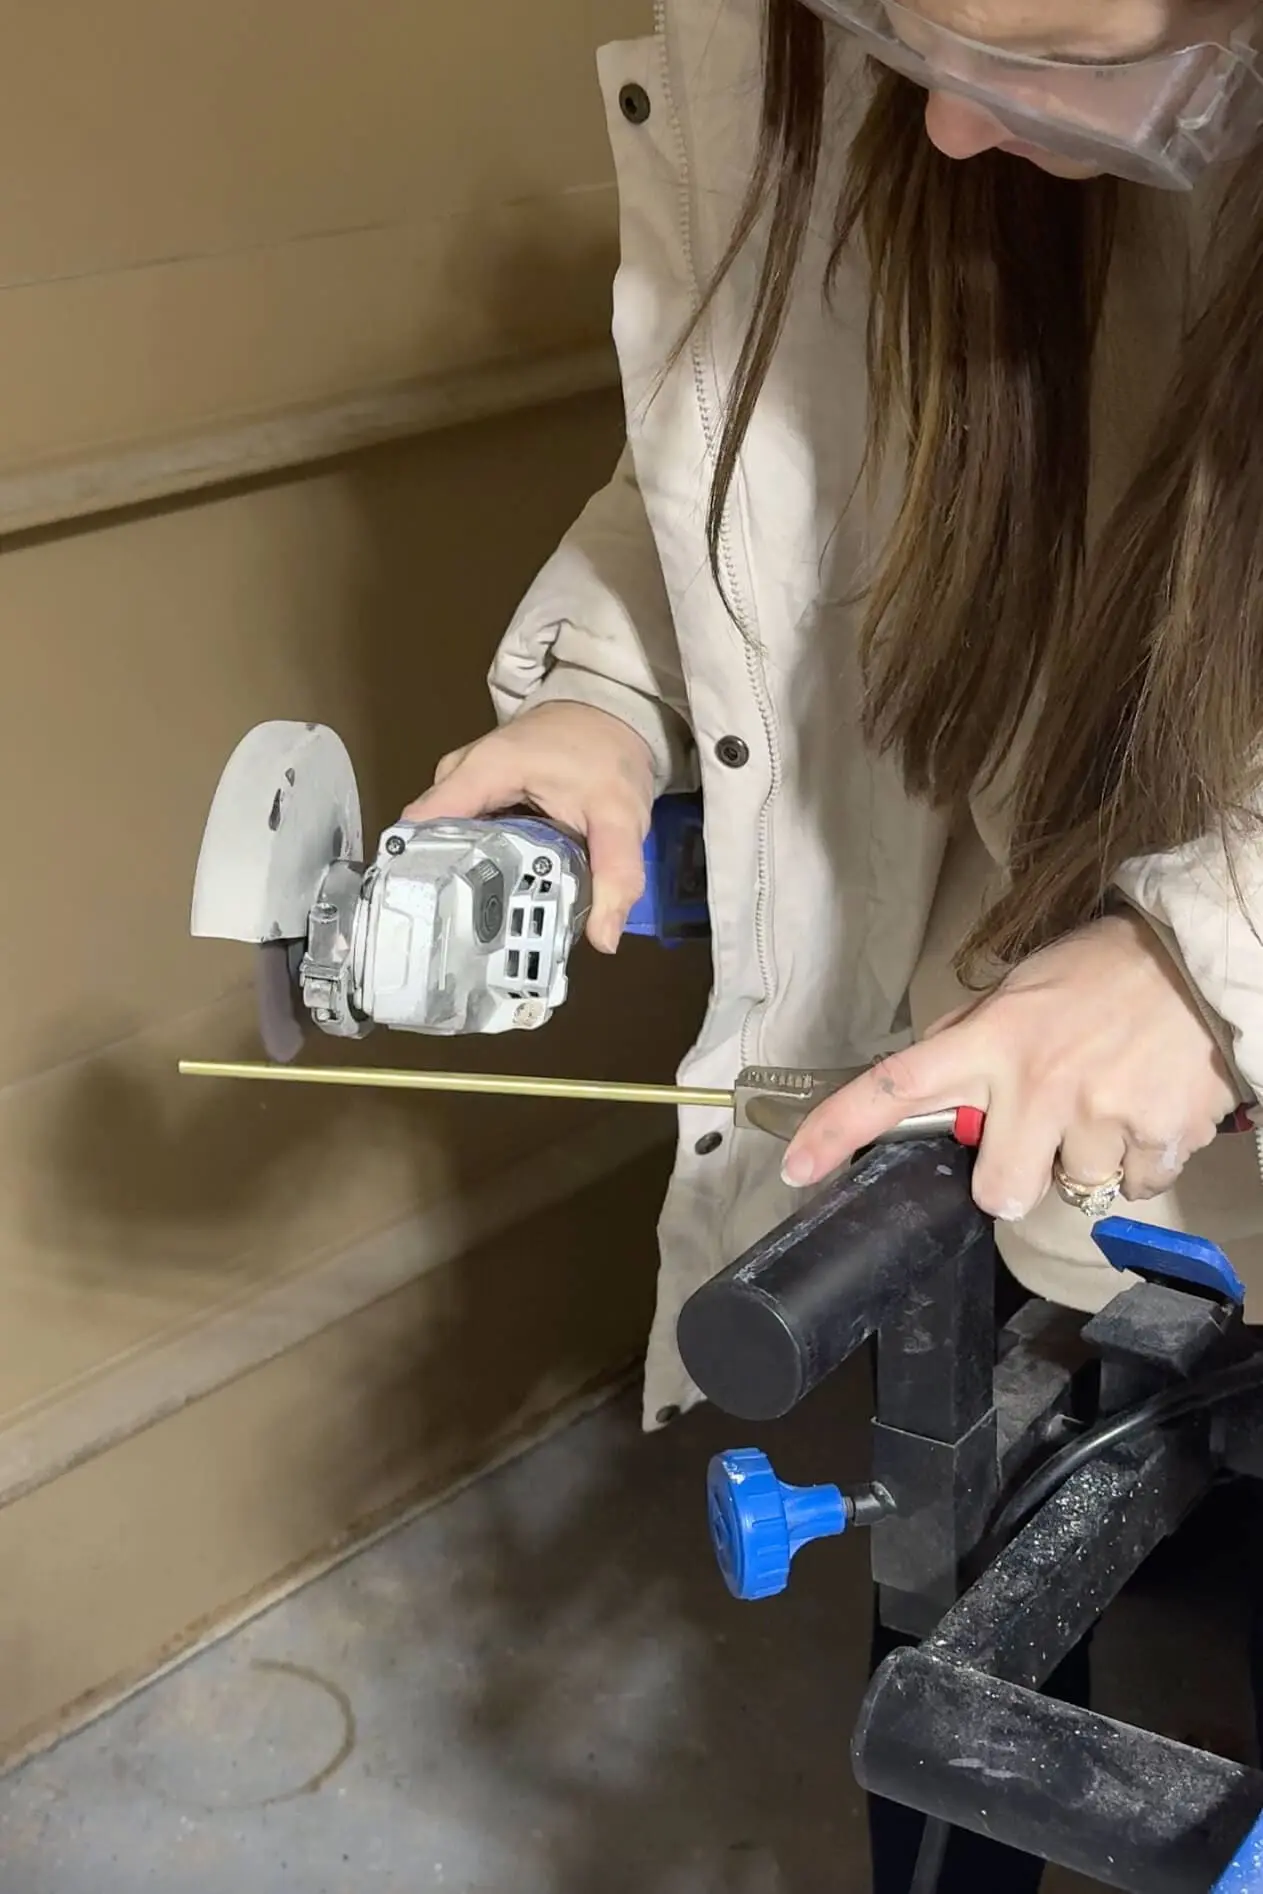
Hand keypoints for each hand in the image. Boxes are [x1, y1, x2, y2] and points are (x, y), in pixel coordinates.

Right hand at [403, 701, 654, 953]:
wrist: (613, 714)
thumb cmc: (610, 754)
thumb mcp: (621, 816)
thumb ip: (615, 874)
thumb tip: (603, 939)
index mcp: (484, 770)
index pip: (423, 826)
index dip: (419, 874)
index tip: (430, 921)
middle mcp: (461, 774)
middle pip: (430, 840)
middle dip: (443, 889)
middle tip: (460, 941)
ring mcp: (466, 783)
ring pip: (446, 841)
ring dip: (459, 879)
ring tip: (472, 929)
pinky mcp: (477, 794)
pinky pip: (463, 834)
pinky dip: (475, 864)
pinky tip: (489, 898)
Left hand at [781, 913, 1237, 1217]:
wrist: (1199, 959)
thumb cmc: (1102, 971)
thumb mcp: (1018, 991)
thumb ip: (968, 1042)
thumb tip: (924, 1084)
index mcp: (990, 1041)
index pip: (894, 1087)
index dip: (838, 1132)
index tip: (800, 1169)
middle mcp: (1038, 1083)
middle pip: (997, 1192)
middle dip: (1013, 1182)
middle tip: (1039, 1136)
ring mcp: (1100, 1114)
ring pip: (1073, 1188)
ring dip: (1086, 1158)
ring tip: (1109, 1097)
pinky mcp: (1159, 1136)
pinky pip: (1133, 1187)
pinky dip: (1139, 1160)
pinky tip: (1145, 1107)